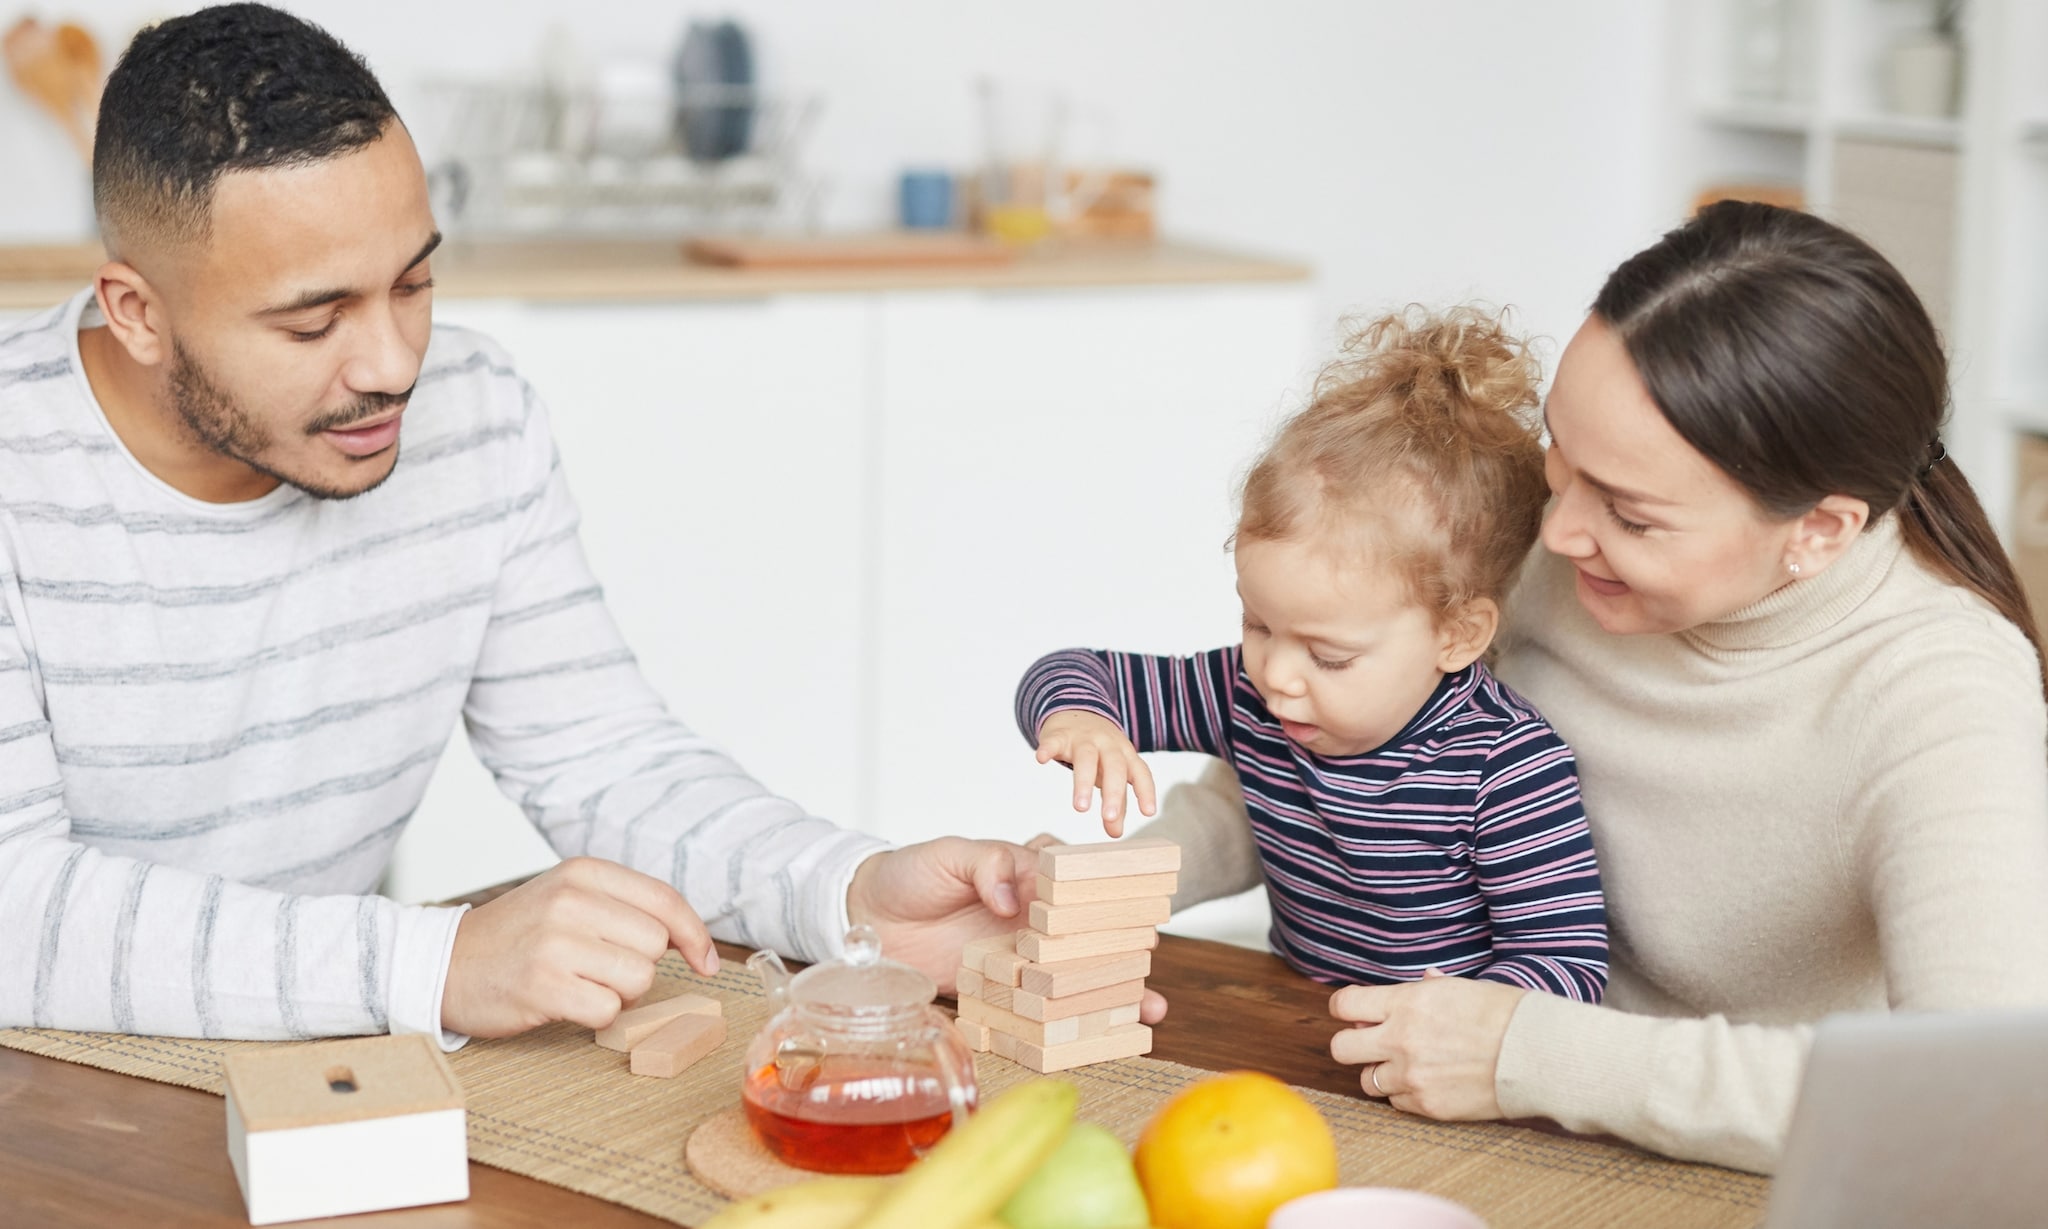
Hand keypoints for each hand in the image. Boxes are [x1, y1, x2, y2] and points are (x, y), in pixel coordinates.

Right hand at [442, 856, 716, 1038]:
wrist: (444, 963)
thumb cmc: (517, 935)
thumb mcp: (567, 897)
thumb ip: (623, 905)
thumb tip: (687, 936)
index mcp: (583, 873)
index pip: (665, 900)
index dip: (695, 935)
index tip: (706, 962)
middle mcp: (571, 901)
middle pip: (655, 944)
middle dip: (640, 966)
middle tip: (602, 970)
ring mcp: (555, 943)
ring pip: (638, 979)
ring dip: (619, 993)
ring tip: (580, 984)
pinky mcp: (542, 987)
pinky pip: (608, 1011)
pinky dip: (596, 1016)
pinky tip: (566, 1003)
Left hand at [855, 836, 1168, 1025]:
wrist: (866, 915)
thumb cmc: (911, 873)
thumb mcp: (950, 853)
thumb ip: (988, 864)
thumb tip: (1013, 896)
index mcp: (1027, 876)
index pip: (1076, 883)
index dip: (1105, 894)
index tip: (1128, 907)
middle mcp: (1031, 918)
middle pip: (1088, 932)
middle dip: (1124, 946)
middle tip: (1150, 961)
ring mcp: (1018, 957)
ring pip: (1073, 974)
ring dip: (1111, 990)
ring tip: (1146, 1008)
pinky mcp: (999, 990)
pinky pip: (1037, 1008)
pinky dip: (1065, 1022)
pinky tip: (1094, 1035)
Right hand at [1035, 711, 1155, 836]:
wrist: (1075, 709)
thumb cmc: (1098, 750)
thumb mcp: (1111, 773)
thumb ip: (1117, 803)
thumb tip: (1116, 834)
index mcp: (1124, 754)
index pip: (1140, 772)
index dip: (1146, 791)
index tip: (1149, 812)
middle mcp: (1107, 744)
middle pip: (1114, 766)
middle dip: (1113, 792)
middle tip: (1109, 818)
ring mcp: (1083, 738)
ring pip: (1086, 757)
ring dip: (1083, 782)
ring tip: (1080, 807)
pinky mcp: (1059, 734)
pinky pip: (1053, 741)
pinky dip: (1047, 749)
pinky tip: (1041, 759)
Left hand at [1327, 969, 1524, 1118]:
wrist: (1536, 1054)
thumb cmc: (1505, 1014)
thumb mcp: (1463, 987)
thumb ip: (1429, 988)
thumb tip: (1421, 981)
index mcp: (1406, 1002)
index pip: (1344, 1005)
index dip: (1345, 1008)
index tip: (1354, 1012)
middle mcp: (1400, 1039)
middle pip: (1341, 1048)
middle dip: (1352, 1044)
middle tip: (1370, 1043)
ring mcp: (1412, 1076)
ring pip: (1367, 1081)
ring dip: (1381, 1073)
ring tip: (1407, 1066)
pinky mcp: (1427, 1105)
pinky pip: (1397, 1103)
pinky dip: (1406, 1095)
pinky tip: (1429, 1083)